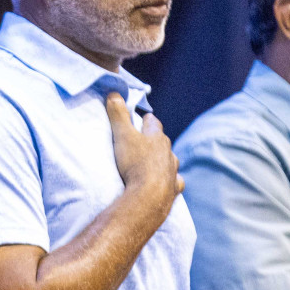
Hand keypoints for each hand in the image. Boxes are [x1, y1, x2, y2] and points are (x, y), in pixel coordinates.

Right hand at [106, 92, 181, 217]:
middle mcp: (168, 152)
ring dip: (163, 159)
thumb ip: (118, 115)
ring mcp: (172, 171)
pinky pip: (175, 181)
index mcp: (157, 138)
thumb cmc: (135, 164)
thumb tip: (114, 93)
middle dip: (155, 140)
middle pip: (163, 141)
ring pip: (170, 161)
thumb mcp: (122, 135)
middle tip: (144, 140)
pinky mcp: (173, 188)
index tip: (144, 118)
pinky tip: (169, 182)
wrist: (148, 196)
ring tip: (154, 162)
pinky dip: (171, 179)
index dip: (147, 120)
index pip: (154, 123)